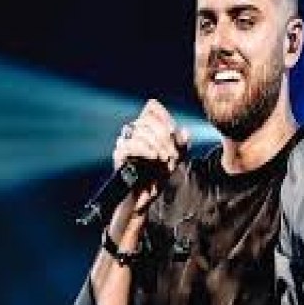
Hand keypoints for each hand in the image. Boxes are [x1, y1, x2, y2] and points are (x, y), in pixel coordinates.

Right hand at [112, 99, 188, 214]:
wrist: (145, 197)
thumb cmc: (159, 177)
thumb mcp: (176, 158)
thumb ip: (182, 144)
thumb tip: (185, 131)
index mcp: (149, 128)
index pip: (152, 107)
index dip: (163, 115)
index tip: (173, 131)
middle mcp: (135, 131)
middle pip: (148, 119)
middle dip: (163, 135)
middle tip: (172, 152)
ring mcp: (125, 141)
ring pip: (140, 131)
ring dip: (157, 144)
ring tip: (165, 159)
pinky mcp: (119, 153)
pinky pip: (130, 144)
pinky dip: (145, 149)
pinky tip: (154, 157)